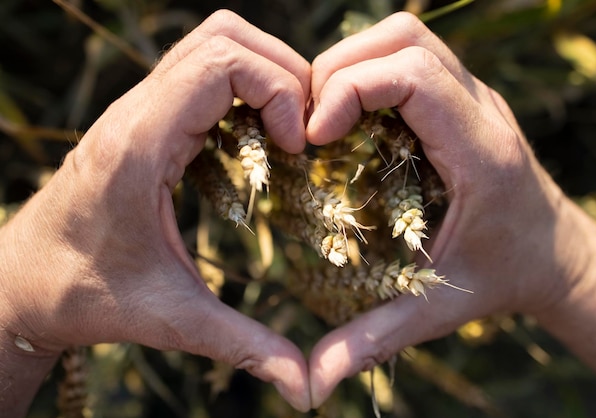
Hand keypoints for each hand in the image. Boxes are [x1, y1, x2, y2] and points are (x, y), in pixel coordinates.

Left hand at [0, 10, 310, 411]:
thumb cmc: (85, 296)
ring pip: (211, 42)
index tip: (296, 146)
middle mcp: (136, 112)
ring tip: (286, 130)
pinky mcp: (143, 117)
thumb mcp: (172, 320)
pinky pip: (201, 71)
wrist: (22, 282)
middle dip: (281, 72)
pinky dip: (242, 88)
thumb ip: (243, 346)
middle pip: (222, 36)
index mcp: (140, 146)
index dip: (277, 90)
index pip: (220, 62)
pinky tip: (255, 139)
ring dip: (262, 73)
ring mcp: (137, 109)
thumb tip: (306, 386)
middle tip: (302, 132)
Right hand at [305, 11, 595, 406]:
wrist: (554, 255)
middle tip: (311, 121)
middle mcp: (481, 110)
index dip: (352, 89)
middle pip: (406, 39)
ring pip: (408, 36)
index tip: (315, 136)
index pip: (414, 76)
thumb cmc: (500, 279)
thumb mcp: (437, 309)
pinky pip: (410, 57)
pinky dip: (370, 72)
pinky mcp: (462, 98)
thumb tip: (311, 382)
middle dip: (342, 67)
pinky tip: (351, 118)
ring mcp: (474, 97)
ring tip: (325, 114)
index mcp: (480, 152)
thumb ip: (374, 338)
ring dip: (355, 62)